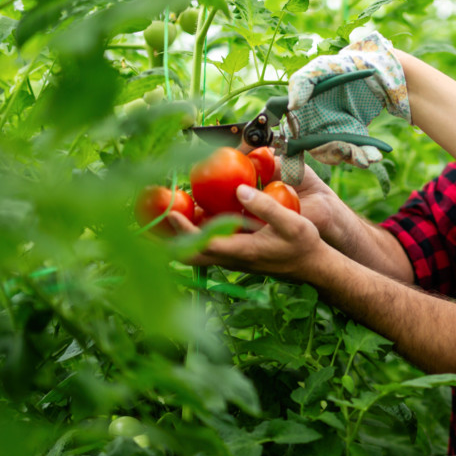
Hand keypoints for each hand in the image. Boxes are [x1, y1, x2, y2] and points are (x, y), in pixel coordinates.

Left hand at [166, 184, 331, 279]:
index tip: (168, 210)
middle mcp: (231, 259)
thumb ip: (266, 206)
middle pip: (187, 254)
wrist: (312, 266)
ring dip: (171, 240)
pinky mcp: (232, 256)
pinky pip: (202, 249)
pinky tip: (181, 220)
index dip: (183, 228)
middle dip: (164, 240)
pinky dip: (186, 237)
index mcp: (242, 251)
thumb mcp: (292, 222)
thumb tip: (240, 189)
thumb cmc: (304, 244)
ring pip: (191, 254)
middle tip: (142, 221)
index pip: (203, 242)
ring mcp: (230, 260)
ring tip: (152, 220)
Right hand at [284, 31, 409, 171]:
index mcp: (302, 110)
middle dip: (332, 154)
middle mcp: (315, 123)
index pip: (292, 137)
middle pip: (317, 150)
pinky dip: (366, 154)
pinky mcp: (355, 134)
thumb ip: (302, 81)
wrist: (379, 68)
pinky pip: (357, 151)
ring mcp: (335, 131)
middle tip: (345, 150)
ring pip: (339, 153)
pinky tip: (375, 154)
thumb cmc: (346, 63)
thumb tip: (292, 105)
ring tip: (366, 158)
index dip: (291, 156)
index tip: (295, 169)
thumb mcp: (323, 66)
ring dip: (351, 157)